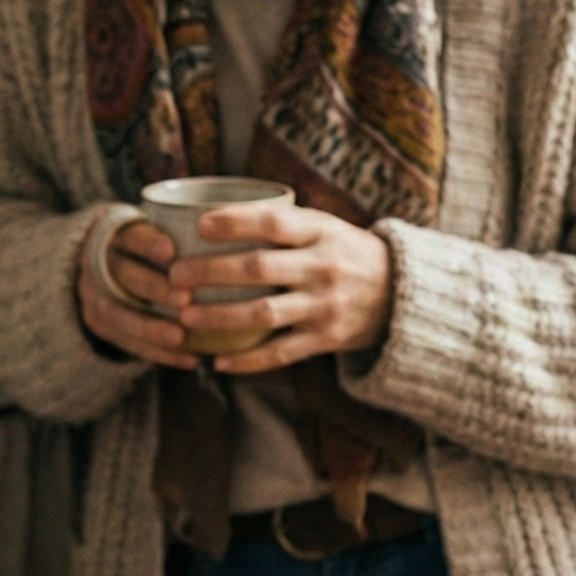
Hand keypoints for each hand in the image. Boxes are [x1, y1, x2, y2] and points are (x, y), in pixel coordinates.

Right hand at [76, 218, 197, 369]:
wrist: (106, 262)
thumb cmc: (149, 243)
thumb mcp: (155, 225)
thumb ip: (182, 230)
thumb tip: (235, 231)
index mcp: (112, 232)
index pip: (126, 234)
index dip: (146, 243)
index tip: (171, 252)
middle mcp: (96, 263)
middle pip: (120, 275)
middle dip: (152, 288)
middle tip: (185, 299)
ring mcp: (93, 295)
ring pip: (117, 313)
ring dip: (150, 327)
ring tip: (180, 336)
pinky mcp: (99, 324)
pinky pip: (126, 342)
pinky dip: (158, 353)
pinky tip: (190, 359)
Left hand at [171, 201, 394, 374]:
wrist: (399, 294)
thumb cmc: (343, 252)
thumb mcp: (323, 226)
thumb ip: (280, 221)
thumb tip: (210, 213)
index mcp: (320, 232)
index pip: (274, 222)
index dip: (236, 222)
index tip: (200, 225)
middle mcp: (323, 267)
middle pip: (259, 268)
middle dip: (212, 271)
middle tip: (175, 275)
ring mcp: (324, 306)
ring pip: (264, 313)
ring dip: (221, 316)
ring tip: (186, 316)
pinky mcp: (325, 339)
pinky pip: (280, 353)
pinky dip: (248, 361)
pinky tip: (218, 362)